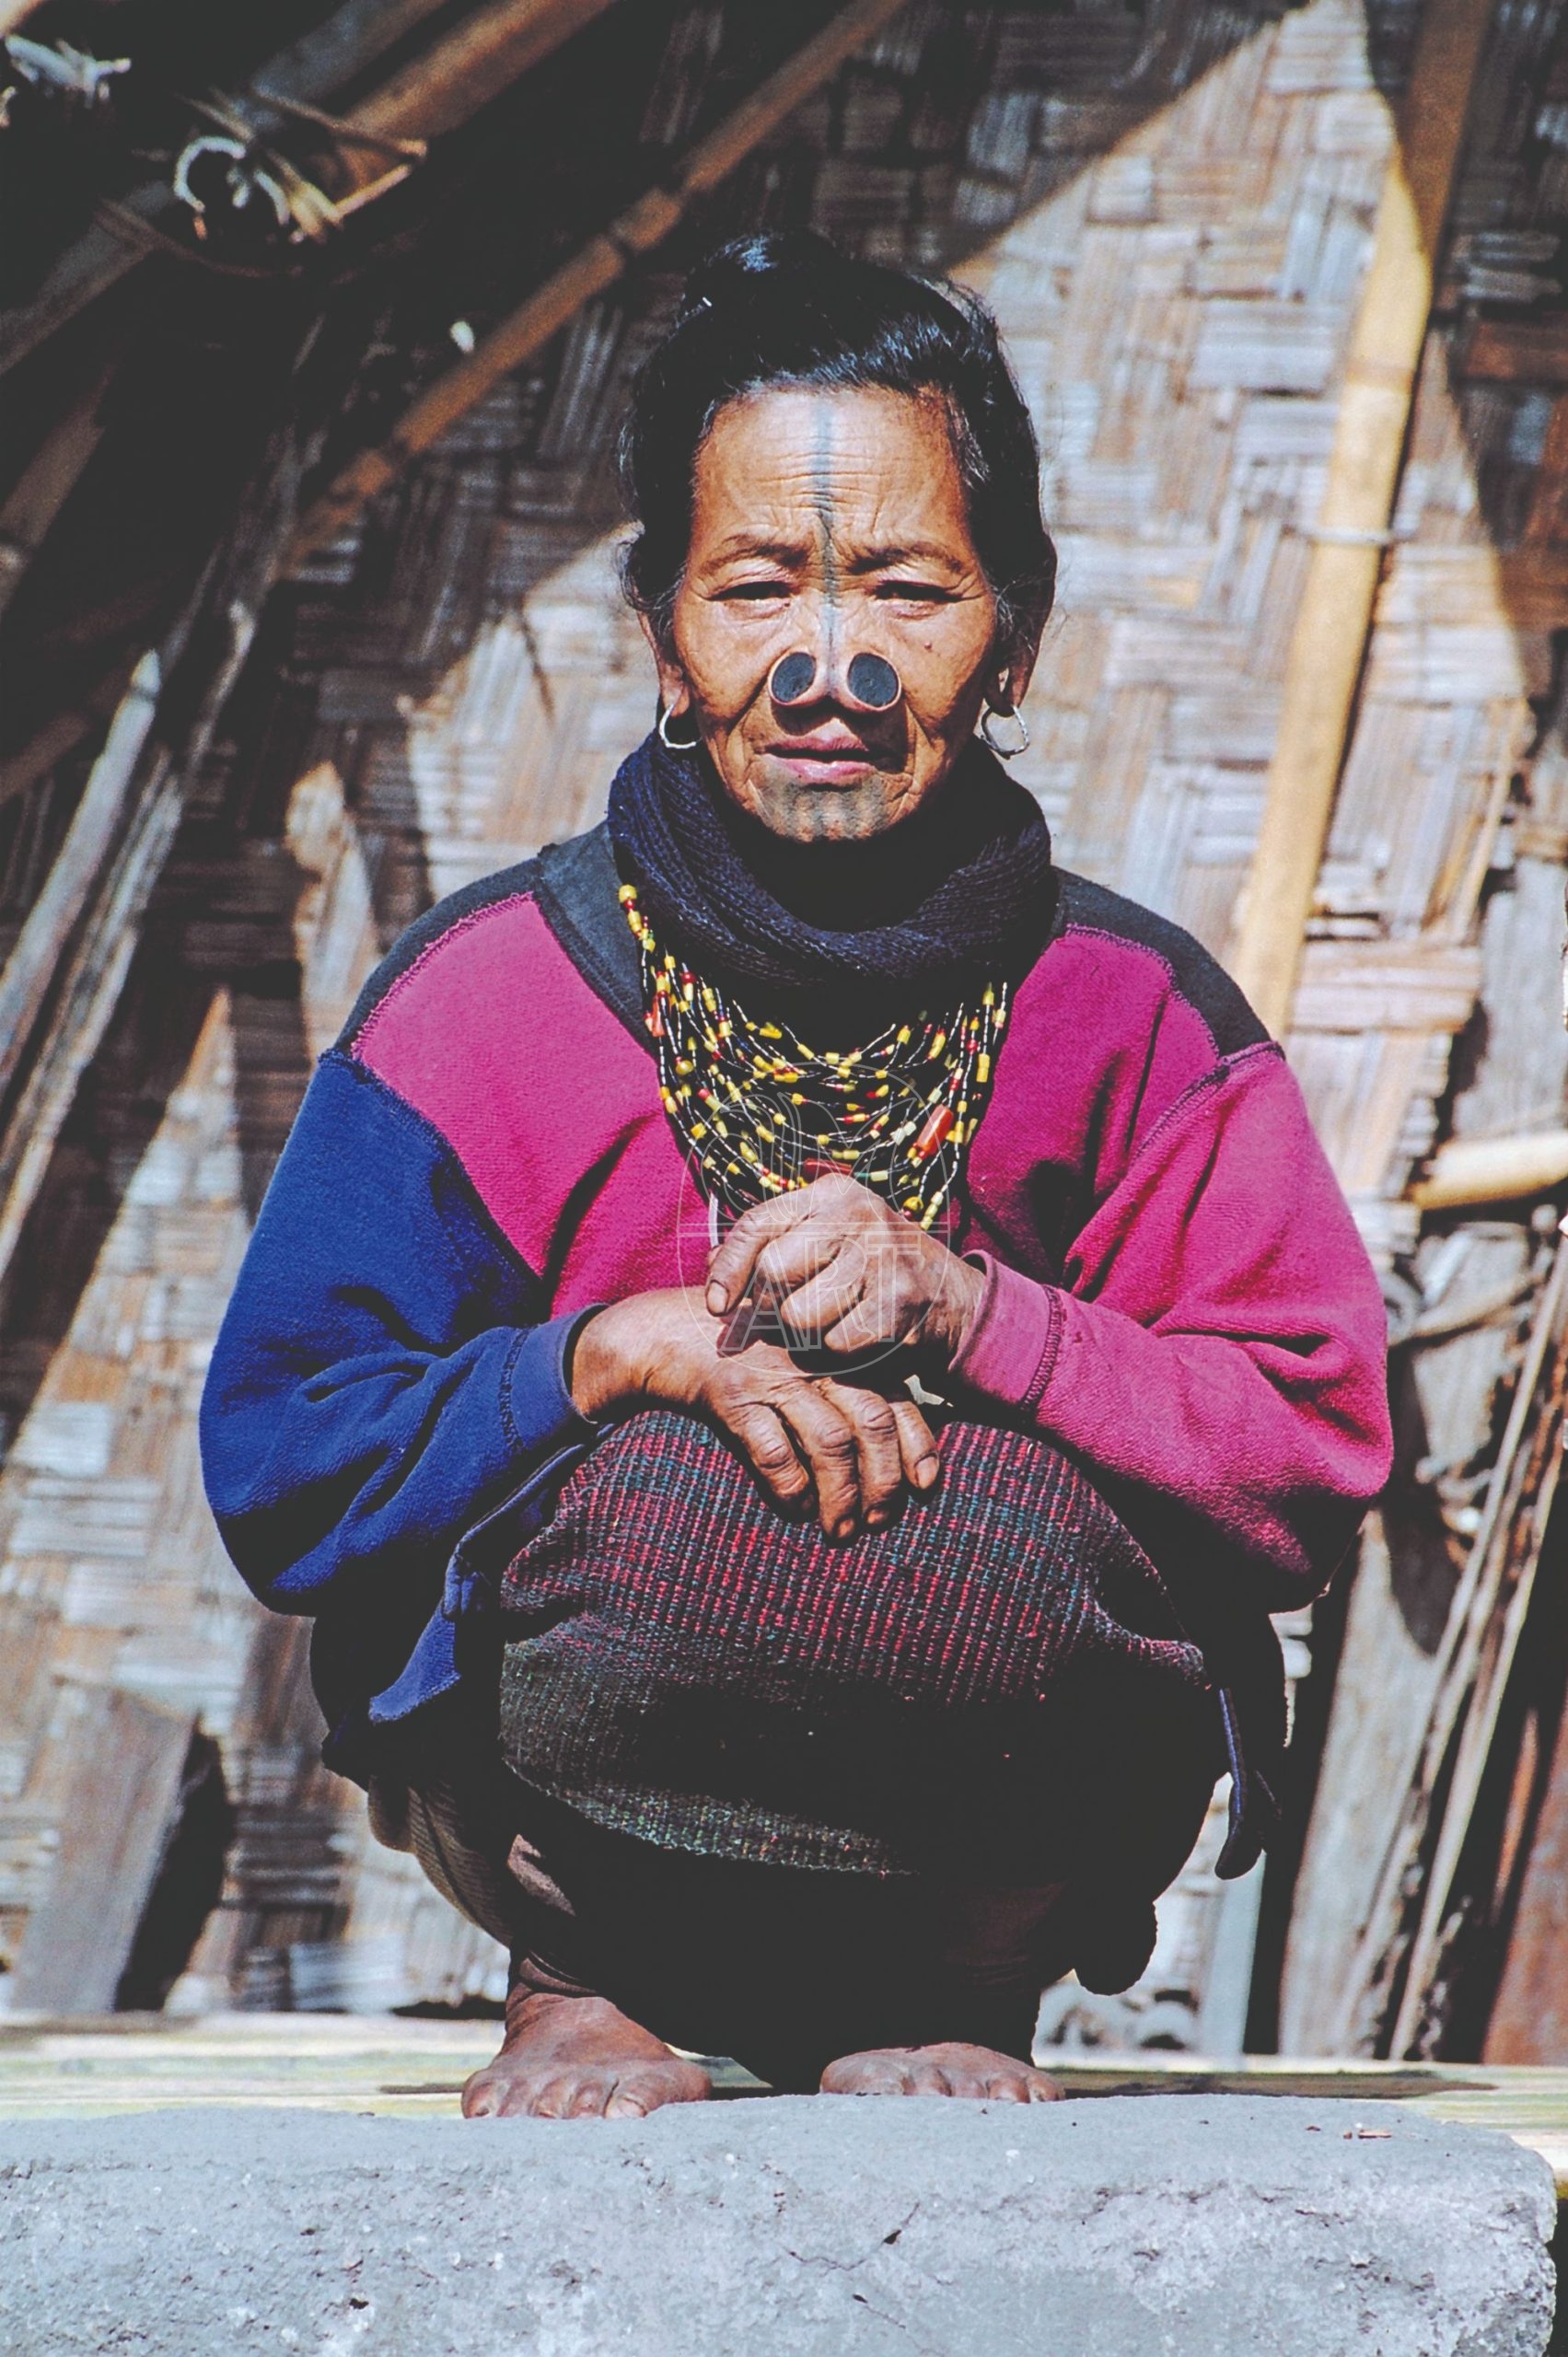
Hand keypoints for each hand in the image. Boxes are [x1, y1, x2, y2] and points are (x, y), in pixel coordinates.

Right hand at [568, 1287, 940, 1540]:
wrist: (663, 1332)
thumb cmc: (741, 1355)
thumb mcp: (797, 1362)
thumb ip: (840, 1392)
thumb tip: (887, 1458)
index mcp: (837, 1348)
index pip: (898, 1396)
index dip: (919, 1444)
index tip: (926, 1484)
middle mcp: (814, 1356)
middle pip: (873, 1420)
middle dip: (883, 1480)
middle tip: (878, 1521)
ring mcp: (774, 1372)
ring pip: (830, 1440)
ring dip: (842, 1495)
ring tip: (839, 1531)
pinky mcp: (732, 1393)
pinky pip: (774, 1449)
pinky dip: (790, 1486)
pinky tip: (794, 1507)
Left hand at [703, 1173, 985, 1364]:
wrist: (950, 1296)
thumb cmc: (870, 1266)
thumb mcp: (825, 1237)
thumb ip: (771, 1243)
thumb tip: (708, 1264)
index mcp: (831, 1194)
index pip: (758, 1224)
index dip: (728, 1268)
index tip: (716, 1305)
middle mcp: (857, 1215)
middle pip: (774, 1272)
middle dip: (774, 1302)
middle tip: (795, 1308)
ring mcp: (882, 1257)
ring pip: (800, 1315)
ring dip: (809, 1331)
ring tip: (835, 1316)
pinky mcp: (898, 1303)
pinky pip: (836, 1343)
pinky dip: (842, 1348)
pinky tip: (861, 1330)